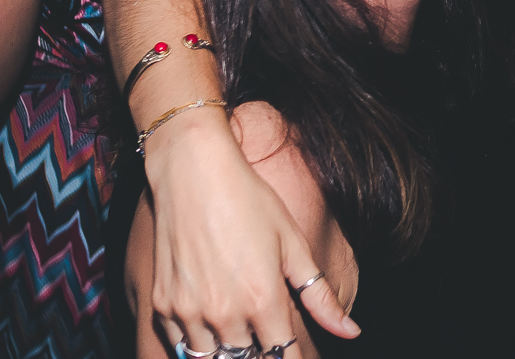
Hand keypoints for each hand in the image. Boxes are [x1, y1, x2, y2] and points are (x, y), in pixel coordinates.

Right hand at [141, 107, 359, 353]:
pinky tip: (210, 330)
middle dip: (262, 356)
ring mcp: (189, 311)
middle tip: (268, 339)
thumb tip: (351, 332)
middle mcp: (224, 313)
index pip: (283, 355)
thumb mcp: (293, 244)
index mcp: (263, 299)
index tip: (296, 356)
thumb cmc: (249, 201)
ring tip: (242, 334)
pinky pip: (181, 347)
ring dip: (231, 353)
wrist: (193, 173)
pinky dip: (197, 346)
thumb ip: (319, 295)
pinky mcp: (163, 305)